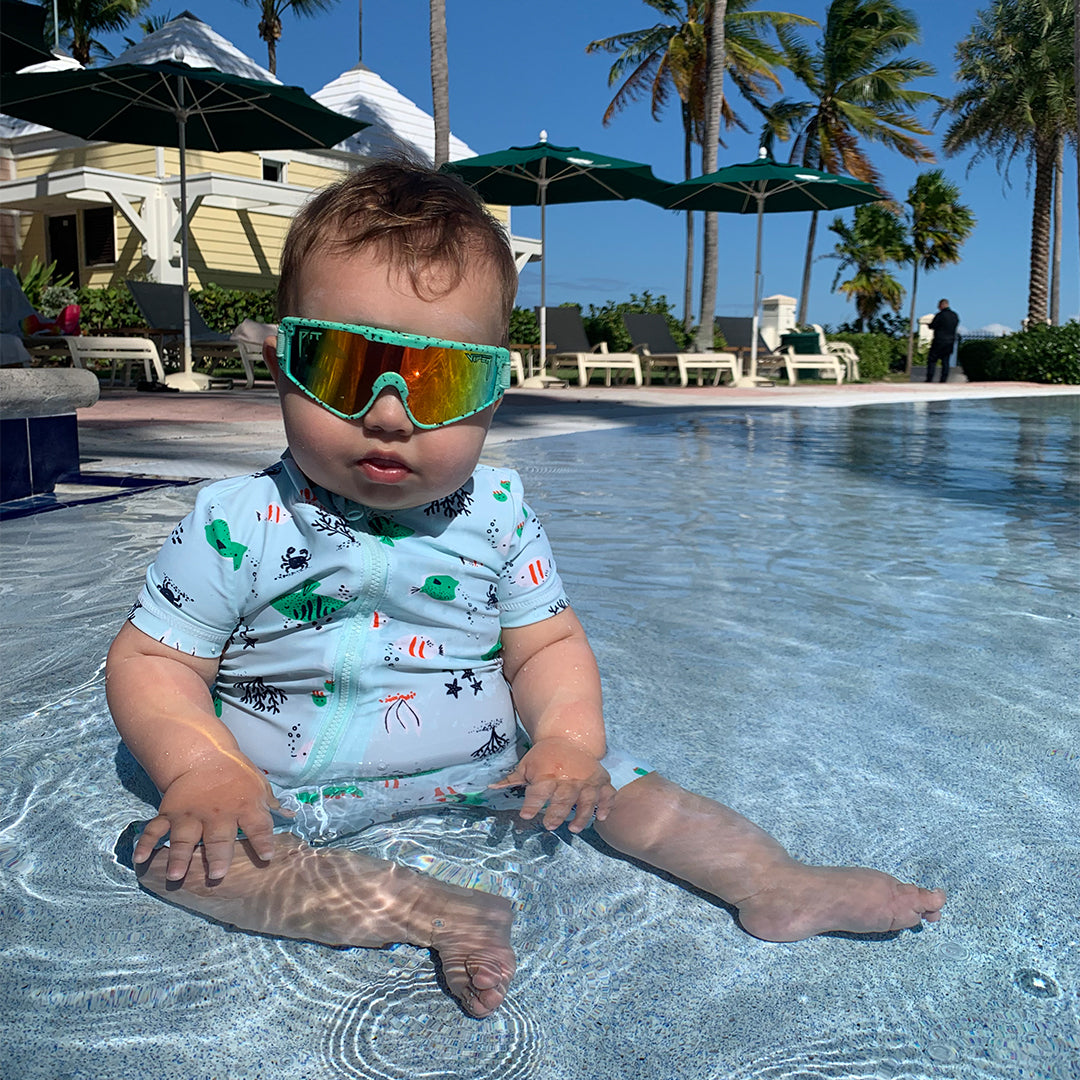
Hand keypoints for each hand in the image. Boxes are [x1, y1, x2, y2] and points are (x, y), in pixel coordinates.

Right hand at [132, 759, 281, 882]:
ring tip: (177, 875)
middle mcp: (217, 812)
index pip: (258, 825)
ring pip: (185, 838)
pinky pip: (156, 829)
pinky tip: (140, 859)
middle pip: (219, 837)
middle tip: (218, 874)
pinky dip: (146, 844)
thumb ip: (270, 804)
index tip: (266, 856)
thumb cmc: (236, 775)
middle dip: (218, 856)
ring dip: (180, 857)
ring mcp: (191, 814)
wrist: (203, 755)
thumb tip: (291, 816)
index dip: (263, 840)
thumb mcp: (258, 785)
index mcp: (244, 806)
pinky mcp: (170, 813)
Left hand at [489, 737, 615, 832]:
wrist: (569, 738)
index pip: (538, 791)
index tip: (526, 815)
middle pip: (563, 798)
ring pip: (586, 800)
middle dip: (556, 813)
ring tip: (574, 828)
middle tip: (550, 825)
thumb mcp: (527, 764)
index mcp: (547, 773)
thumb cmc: (545, 756)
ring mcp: (586, 780)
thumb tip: (491, 789)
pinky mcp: (601, 781)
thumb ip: (512, 779)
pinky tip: (602, 816)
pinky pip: (607, 794)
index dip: (532, 804)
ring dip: (581, 815)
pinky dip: (606, 806)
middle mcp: (568, 777)